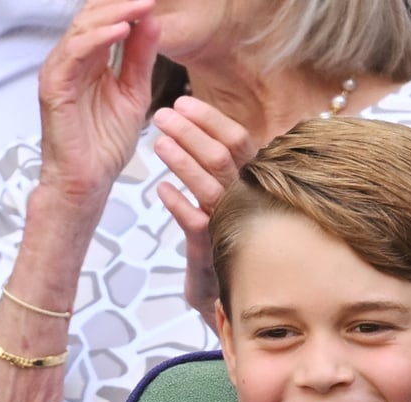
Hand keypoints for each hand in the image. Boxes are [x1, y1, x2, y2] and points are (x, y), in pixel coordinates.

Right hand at [37, 0, 159, 223]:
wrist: (89, 180)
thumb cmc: (105, 144)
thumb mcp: (135, 93)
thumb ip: (141, 58)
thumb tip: (152, 22)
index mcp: (91, 60)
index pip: (107, 19)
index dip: (129, 5)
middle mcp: (73, 60)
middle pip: (93, 16)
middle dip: (122, 2)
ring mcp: (61, 71)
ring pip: (84, 28)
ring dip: (115, 13)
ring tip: (142, 5)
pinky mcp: (54, 86)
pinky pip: (75, 53)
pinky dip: (99, 39)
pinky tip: (122, 30)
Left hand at [152, 97, 257, 328]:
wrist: (228, 290)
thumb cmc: (229, 233)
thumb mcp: (230, 191)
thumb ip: (222, 159)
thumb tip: (194, 119)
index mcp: (254, 179)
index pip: (238, 139)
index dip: (210, 119)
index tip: (182, 102)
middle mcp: (247, 198)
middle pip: (223, 157)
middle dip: (190, 132)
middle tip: (161, 116)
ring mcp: (233, 224)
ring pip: (210, 186)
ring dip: (182, 162)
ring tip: (157, 144)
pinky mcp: (214, 250)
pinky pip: (195, 223)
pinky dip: (177, 203)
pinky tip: (160, 189)